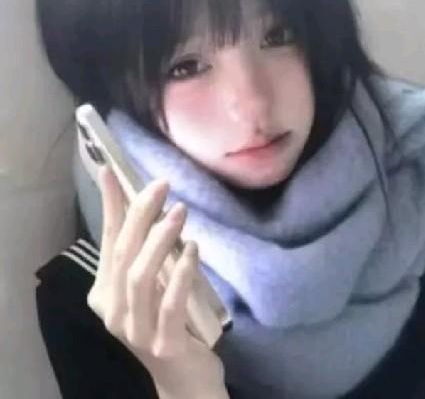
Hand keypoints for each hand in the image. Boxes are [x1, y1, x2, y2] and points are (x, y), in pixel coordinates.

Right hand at [87, 166, 228, 398]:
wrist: (183, 378)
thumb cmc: (166, 322)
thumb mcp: (152, 284)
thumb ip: (148, 254)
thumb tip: (152, 208)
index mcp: (105, 293)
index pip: (107, 240)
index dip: (110, 205)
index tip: (111, 172)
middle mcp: (113, 311)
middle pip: (123, 253)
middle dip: (140, 214)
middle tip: (162, 185)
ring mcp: (135, 330)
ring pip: (140, 276)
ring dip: (160, 239)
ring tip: (180, 211)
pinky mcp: (163, 345)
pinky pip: (169, 303)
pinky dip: (180, 273)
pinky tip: (194, 250)